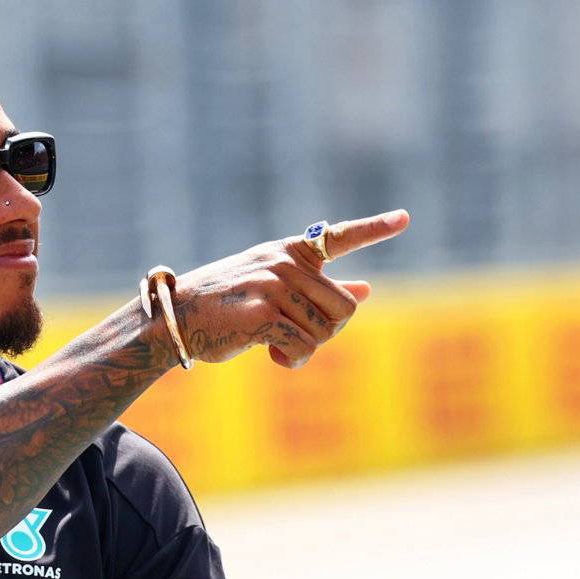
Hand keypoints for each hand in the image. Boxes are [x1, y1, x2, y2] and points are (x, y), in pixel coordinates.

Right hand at [174, 209, 407, 368]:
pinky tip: (270, 356)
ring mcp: (272, 286)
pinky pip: (303, 348)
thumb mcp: (271, 286)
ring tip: (273, 345)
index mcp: (288, 251)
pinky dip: (291, 361)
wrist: (175, 319)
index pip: (338, 237)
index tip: (404, 218)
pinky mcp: (262, 314)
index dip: (374, 228)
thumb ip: (319, 287)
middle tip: (296, 335)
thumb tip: (366, 289)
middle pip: (345, 307)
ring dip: (305, 349)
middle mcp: (283, 263)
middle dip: (328, 331)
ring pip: (325, 332)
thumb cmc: (223, 305)